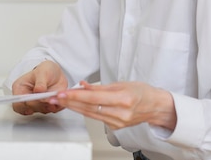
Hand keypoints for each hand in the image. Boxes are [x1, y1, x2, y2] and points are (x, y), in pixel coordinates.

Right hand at [11, 60, 68, 114]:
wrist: (56, 73)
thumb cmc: (46, 70)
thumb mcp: (43, 72)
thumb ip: (40, 83)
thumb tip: (38, 91)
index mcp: (20, 88)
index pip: (18, 103)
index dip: (25, 106)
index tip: (36, 102)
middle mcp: (26, 98)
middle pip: (29, 109)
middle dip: (40, 105)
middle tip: (49, 98)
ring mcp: (35, 104)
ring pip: (40, 111)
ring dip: (48, 106)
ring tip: (54, 97)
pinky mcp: (44, 107)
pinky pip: (49, 111)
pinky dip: (54, 107)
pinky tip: (56, 99)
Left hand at [49, 81, 176, 130]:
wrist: (155, 107)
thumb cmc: (141, 92)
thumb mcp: (121, 83)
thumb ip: (99, 87)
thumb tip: (82, 86)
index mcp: (123, 99)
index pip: (93, 98)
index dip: (76, 96)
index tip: (62, 93)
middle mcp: (120, 113)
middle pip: (89, 108)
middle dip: (70, 103)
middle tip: (54, 98)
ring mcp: (118, 122)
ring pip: (90, 115)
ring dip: (73, 108)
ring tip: (60, 101)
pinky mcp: (116, 127)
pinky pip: (96, 118)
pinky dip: (85, 111)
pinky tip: (75, 106)